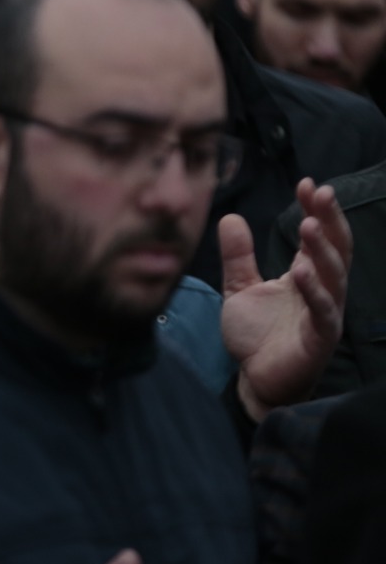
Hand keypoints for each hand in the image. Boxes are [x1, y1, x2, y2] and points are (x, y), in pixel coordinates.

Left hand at [221, 178, 350, 421]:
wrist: (254, 380)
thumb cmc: (256, 336)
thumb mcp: (240, 289)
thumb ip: (238, 256)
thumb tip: (229, 217)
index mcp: (307, 275)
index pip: (319, 236)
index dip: (316, 210)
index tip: (307, 183)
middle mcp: (322, 290)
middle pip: (335, 249)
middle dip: (329, 220)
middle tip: (321, 193)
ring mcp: (325, 313)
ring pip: (334, 276)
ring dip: (323, 250)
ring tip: (309, 225)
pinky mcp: (319, 338)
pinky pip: (323, 311)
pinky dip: (314, 290)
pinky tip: (303, 271)